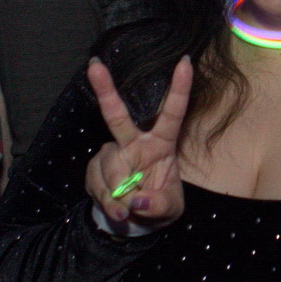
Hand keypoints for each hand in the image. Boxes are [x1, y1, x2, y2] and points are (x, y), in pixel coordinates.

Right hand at [84, 55, 189, 225]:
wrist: (134, 220)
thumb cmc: (158, 204)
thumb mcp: (170, 210)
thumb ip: (158, 205)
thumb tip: (137, 200)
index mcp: (161, 144)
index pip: (172, 114)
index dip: (180, 89)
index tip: (186, 61)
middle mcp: (134, 142)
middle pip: (117, 116)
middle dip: (105, 90)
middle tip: (94, 66)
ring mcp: (111, 154)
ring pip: (109, 168)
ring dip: (118, 195)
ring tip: (129, 210)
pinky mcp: (94, 169)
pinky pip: (98, 185)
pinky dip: (107, 203)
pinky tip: (116, 208)